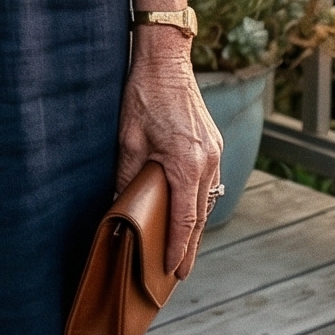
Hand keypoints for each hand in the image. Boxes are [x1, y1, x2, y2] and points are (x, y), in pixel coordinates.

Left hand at [116, 30, 223, 278]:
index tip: (172, 271)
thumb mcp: (127, 138)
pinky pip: (208, 183)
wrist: (166, 60)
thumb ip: (127, 176)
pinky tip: (188, 212)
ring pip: (206, 201)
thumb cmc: (143, 95)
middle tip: (179, 275)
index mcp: (187, 164)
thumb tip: (120, 207)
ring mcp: (214, 153)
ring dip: (195, 226)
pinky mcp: (213, 144)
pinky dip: (199, 203)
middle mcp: (207, 162)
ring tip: (182, 250)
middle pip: (200, 216)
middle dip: (190, 247)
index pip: (185, 220)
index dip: (178, 248)